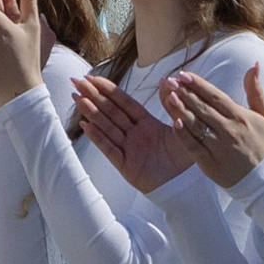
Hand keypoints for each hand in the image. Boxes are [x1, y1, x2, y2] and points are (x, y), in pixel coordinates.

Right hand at [73, 73, 193, 197]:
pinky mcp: (125, 165)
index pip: (124, 103)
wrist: (186, 186)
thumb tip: (167, 82)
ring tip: (77, 98)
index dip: (109, 90)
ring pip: (106, 127)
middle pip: (110, 111)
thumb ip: (172, 106)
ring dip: (91, 112)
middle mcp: (134, 134)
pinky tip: (85, 125)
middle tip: (77, 81)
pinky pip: (109, 149)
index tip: (93, 78)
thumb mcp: (183, 127)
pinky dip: (97, 137)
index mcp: (147, 124)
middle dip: (93, 96)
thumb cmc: (185, 159)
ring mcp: (128, 149)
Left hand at [160, 59, 263, 186]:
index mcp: (240, 117)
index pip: (215, 96)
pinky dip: (183, 135)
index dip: (198, 84)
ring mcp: (219, 147)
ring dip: (181, 110)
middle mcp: (229, 130)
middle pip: (203, 108)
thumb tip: (253, 64)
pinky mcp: (210, 163)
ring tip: (168, 96)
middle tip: (169, 81)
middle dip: (185, 93)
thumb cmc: (262, 145)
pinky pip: (194, 147)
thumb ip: (255, 90)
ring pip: (196, 125)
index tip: (183, 74)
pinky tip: (173, 122)